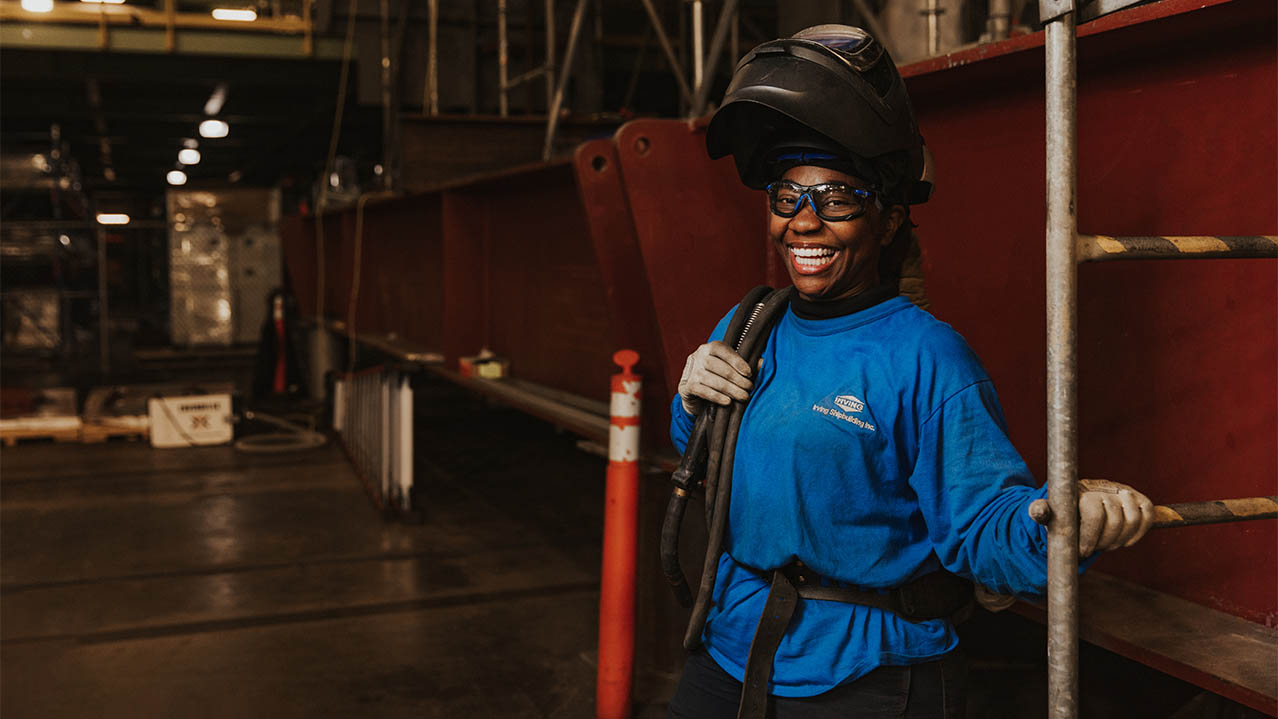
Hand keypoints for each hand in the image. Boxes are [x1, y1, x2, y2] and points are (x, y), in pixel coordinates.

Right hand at [677, 341, 753, 414]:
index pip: (723, 350)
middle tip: (749, 388)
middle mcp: (698, 356)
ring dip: (730, 389)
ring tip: (744, 397)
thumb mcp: (730, 368)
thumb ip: (744, 366)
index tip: (749, 373)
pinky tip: (728, 402)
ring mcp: (691, 371)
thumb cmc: (718, 377)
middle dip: (736, 378)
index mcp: (710, 348)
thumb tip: (763, 362)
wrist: (696, 393)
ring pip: (712, 380)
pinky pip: (703, 391)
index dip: (737, 361)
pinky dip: (717, 397)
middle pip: (718, 366)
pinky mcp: (686, 386)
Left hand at [1028, 479, 1154, 556]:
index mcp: (1082, 490)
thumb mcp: (1050, 514)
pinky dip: (1139, 532)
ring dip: (1120, 539)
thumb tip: (1037, 510)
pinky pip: (1148, 515)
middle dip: (1105, 541)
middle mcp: (1105, 487)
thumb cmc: (1064, 515)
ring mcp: (1124, 492)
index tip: (1083, 552)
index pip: (1095, 512)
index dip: (1090, 536)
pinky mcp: (1139, 499)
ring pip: (1133, 518)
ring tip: (1106, 544)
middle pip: (1116, 520)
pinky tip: (1125, 542)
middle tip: (1094, 548)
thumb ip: (1042, 511)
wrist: (1081, 508)